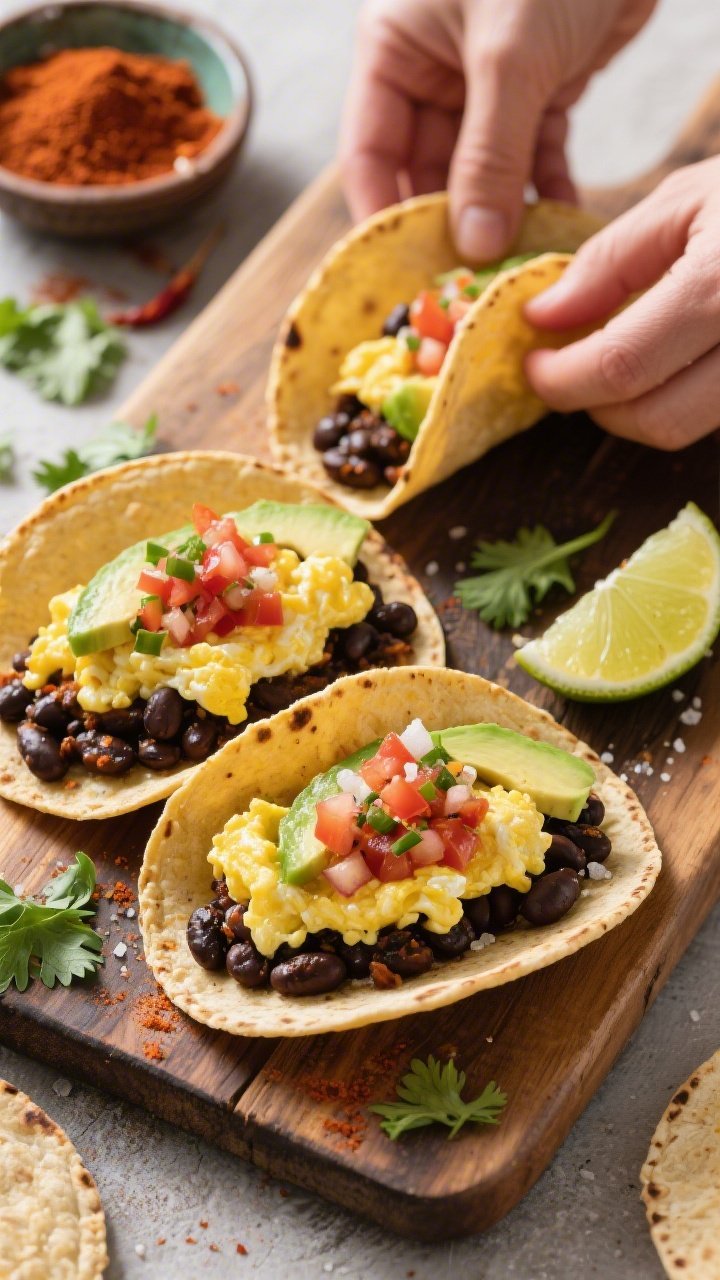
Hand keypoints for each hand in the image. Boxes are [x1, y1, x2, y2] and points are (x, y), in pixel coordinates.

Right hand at [339, 0, 654, 259]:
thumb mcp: (507, 58)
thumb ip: (489, 156)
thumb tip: (474, 242)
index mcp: (393, 52)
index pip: (371, 155)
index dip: (383, 218)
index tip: (402, 278)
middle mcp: (433, 72)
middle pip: (429, 173)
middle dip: (450, 230)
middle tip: (464, 289)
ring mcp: (488, 85)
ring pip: (485, 174)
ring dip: (503, 219)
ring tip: (515, 269)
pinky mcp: (542, 88)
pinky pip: (536, 157)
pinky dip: (548, 192)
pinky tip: (558, 231)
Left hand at [525, 157, 719, 448]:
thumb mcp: (686, 199)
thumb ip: (609, 263)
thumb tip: (544, 318)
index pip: (620, 367)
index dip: (561, 378)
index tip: (532, 364)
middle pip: (659, 420)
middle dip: (598, 407)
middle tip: (569, 371)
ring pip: (693, 429)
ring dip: (641, 408)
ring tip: (621, 358)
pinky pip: (719, 416)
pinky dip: (684, 400)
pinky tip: (672, 362)